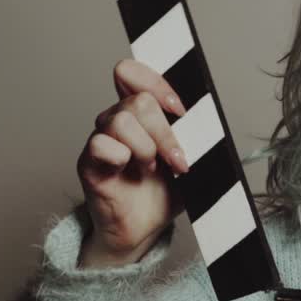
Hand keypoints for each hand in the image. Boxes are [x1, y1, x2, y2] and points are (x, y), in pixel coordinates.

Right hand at [75, 58, 190, 267]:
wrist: (145, 228)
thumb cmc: (165, 190)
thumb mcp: (191, 157)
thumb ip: (197, 135)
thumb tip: (211, 120)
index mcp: (139, 112)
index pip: (132, 72)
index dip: (156, 83)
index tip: (181, 110)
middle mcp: (116, 120)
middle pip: (138, 100)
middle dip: (165, 132)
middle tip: (177, 160)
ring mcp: (100, 139)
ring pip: (122, 121)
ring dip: (146, 148)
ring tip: (152, 168)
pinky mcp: (88, 163)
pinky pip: (102, 145)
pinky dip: (123, 159)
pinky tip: (130, 174)